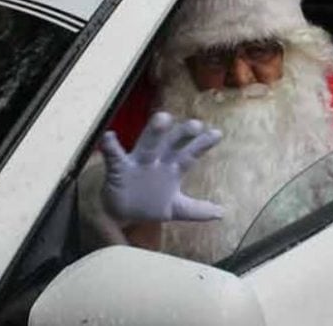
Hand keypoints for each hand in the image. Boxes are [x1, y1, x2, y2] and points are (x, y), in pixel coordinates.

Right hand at [99, 112, 222, 223]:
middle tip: (196, 124)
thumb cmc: (148, 202)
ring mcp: (137, 163)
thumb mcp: (175, 208)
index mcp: (171, 168)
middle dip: (182, 134)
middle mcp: (157, 161)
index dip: (202, 144)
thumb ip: (196, 210)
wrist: (119, 213)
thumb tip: (222, 214)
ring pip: (147, 145)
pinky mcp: (118, 169)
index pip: (190, 154)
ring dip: (154, 133)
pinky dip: (110, 147)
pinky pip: (114, 157)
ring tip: (163, 118)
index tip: (217, 133)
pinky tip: (109, 136)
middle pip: (171, 144)